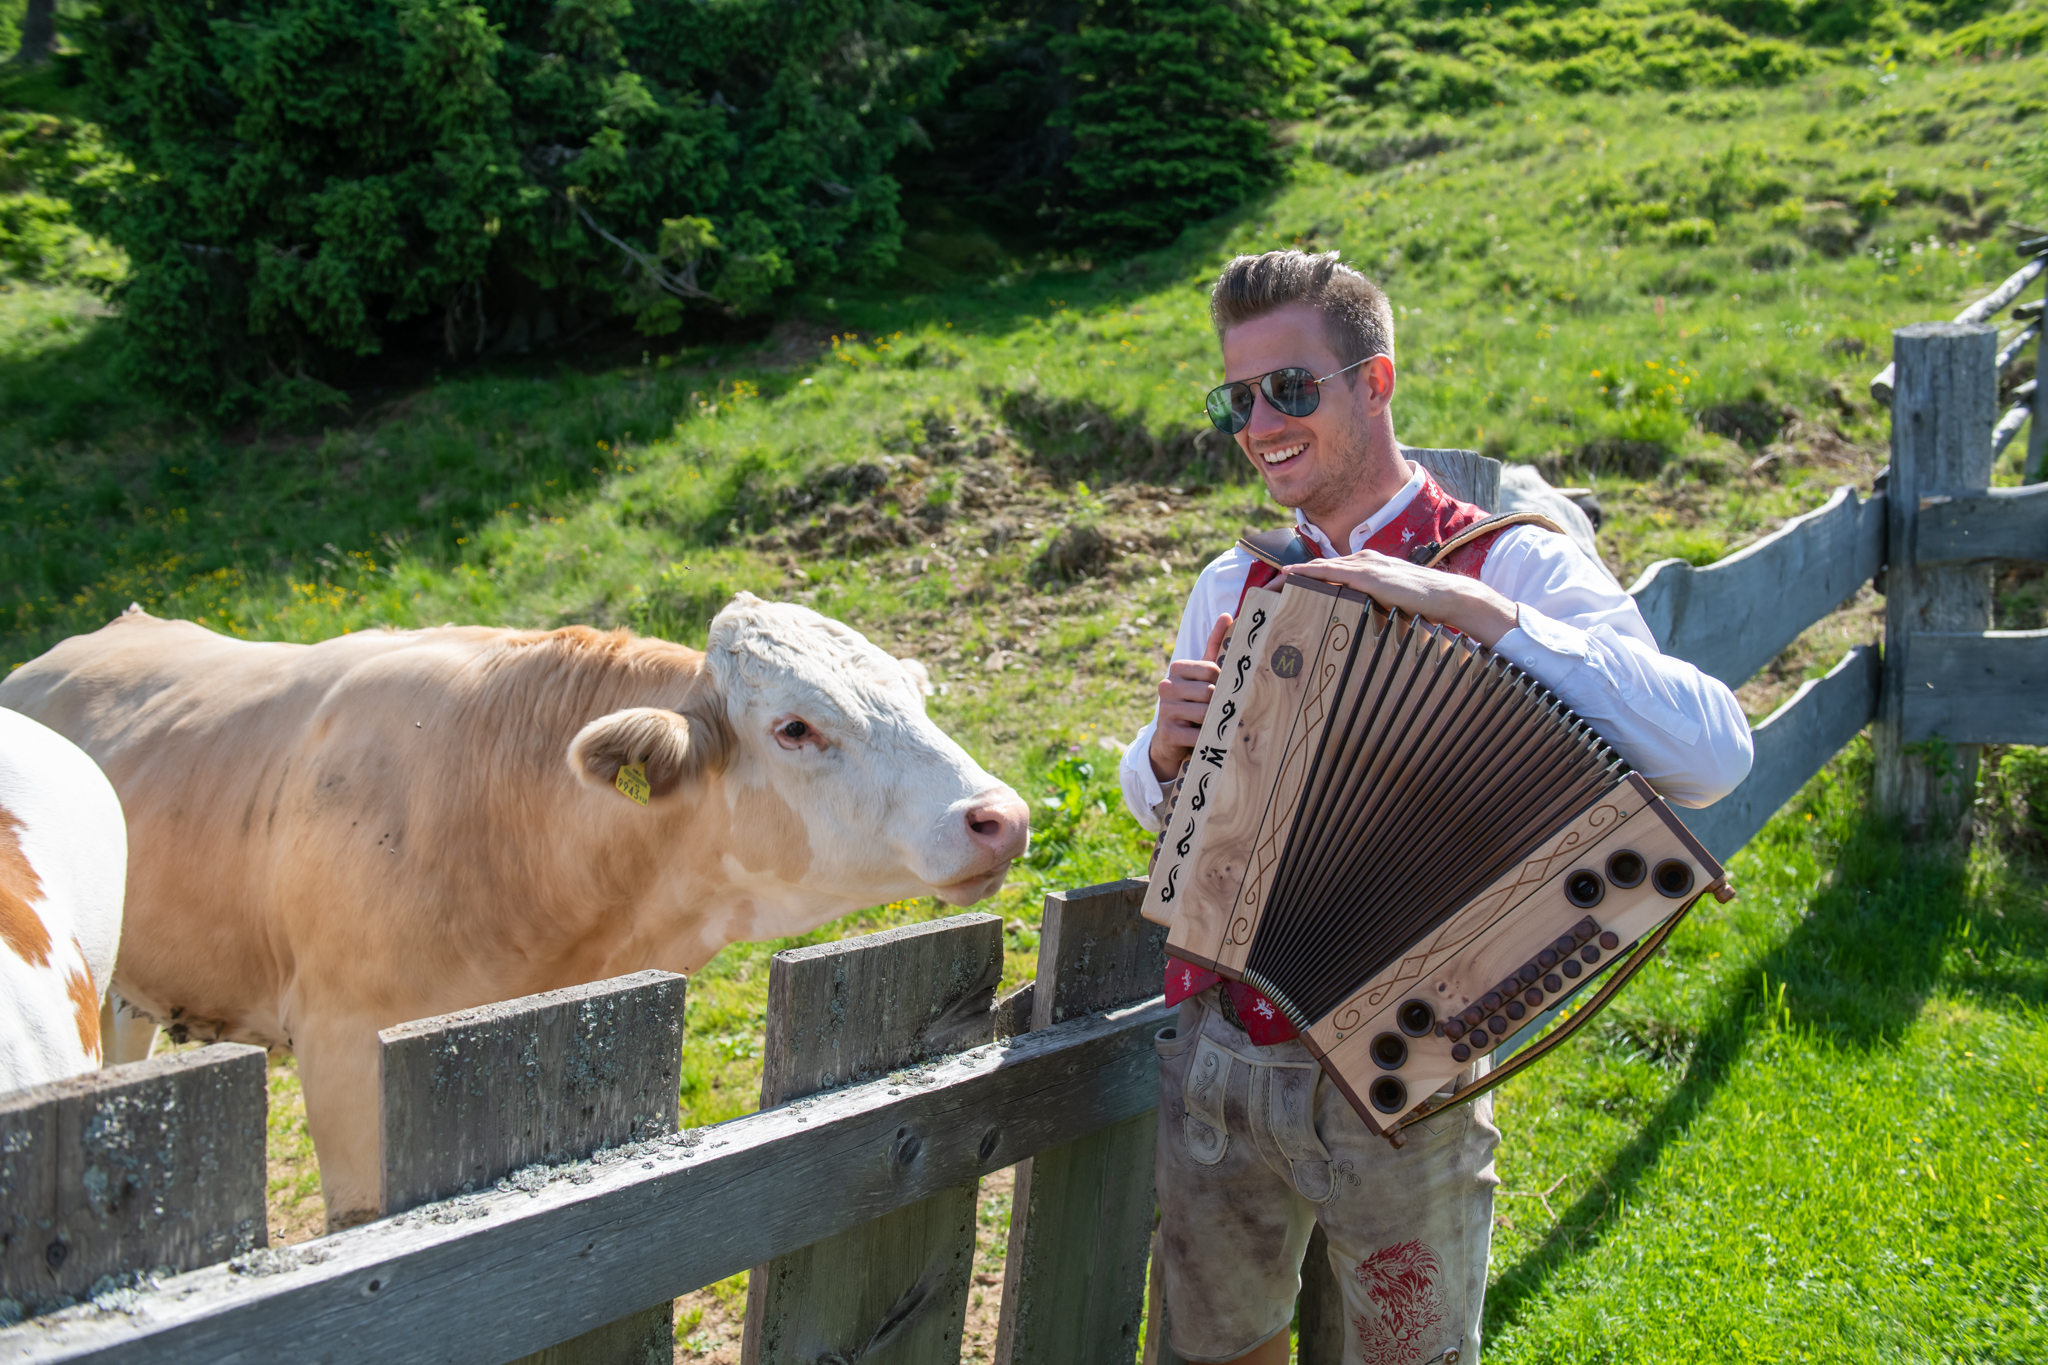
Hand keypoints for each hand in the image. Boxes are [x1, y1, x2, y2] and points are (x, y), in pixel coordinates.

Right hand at [1148, 612, 1231, 781]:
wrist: (1171, 737)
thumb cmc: (1194, 700)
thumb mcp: (1204, 673)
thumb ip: (1215, 644)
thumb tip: (1228, 615)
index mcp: (1177, 668)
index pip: (1211, 669)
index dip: (1222, 681)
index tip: (1222, 689)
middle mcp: (1166, 686)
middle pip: (1209, 692)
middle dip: (1219, 703)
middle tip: (1221, 710)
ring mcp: (1164, 710)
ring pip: (1205, 713)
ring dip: (1215, 721)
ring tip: (1214, 723)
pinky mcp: (1167, 733)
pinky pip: (1198, 735)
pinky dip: (1207, 738)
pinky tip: (1205, 737)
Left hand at [1280, 550, 1519, 645]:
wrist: (1447, 596)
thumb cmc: (1422, 605)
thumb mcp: (1391, 604)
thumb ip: (1371, 608)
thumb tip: (1352, 626)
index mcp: (1368, 567)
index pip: (1329, 572)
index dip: (1304, 578)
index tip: (1283, 591)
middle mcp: (1363, 560)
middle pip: (1318, 567)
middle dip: (1291, 577)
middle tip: (1267, 590)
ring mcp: (1366, 565)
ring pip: (1320, 568)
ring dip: (1295, 576)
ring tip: (1271, 587)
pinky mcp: (1369, 575)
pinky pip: (1331, 572)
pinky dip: (1308, 573)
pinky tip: (1290, 576)